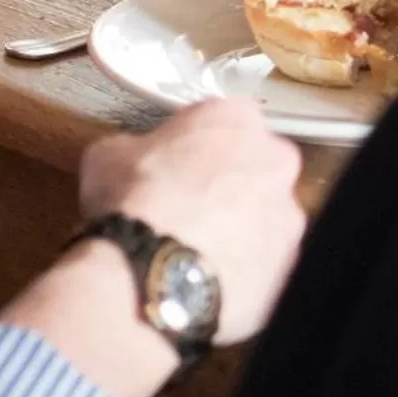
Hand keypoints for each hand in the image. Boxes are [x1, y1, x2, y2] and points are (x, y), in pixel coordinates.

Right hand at [79, 99, 305, 343]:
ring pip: (263, 216)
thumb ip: (133, 148)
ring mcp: (287, 215)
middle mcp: (274, 160)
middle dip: (225, 184)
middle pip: (252, 166)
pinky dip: (241, 267)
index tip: (174, 162)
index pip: (221, 120)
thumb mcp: (109, 156)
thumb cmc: (136, 205)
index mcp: (235, 118)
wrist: (157, 275)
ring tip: (193, 250)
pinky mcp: (288, 264)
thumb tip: (129, 159)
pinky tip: (207, 277)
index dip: (193, 145)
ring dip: (236, 228)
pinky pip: (264, 261)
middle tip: (186, 206)